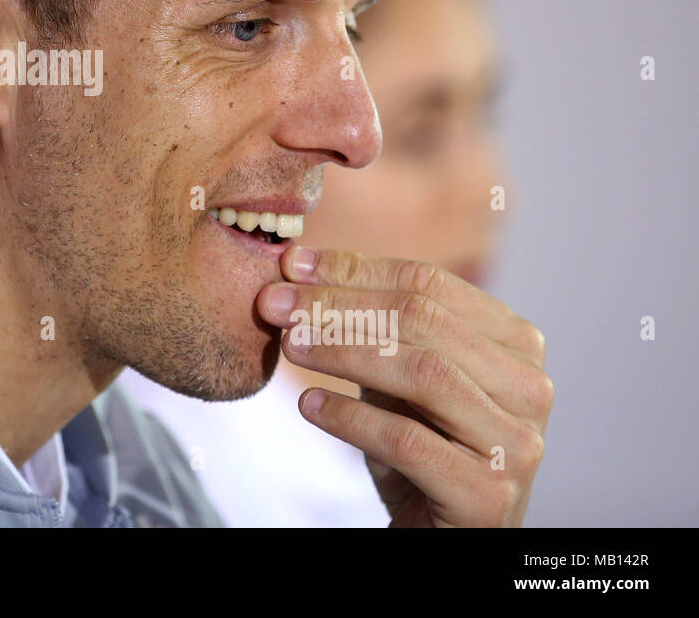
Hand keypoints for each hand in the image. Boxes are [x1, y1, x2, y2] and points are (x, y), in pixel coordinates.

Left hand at [258, 247, 552, 526]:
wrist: (443, 535)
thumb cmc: (419, 448)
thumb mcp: (396, 377)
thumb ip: (367, 324)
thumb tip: (297, 267)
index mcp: (515, 343)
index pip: (430, 285)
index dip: (355, 270)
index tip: (292, 266)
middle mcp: (528, 387)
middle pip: (423, 322)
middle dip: (338, 306)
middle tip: (274, 304)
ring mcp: (516, 443)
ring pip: (423, 374)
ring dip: (342, 351)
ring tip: (289, 345)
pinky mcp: (489, 496)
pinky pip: (408, 441)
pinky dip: (351, 417)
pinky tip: (309, 406)